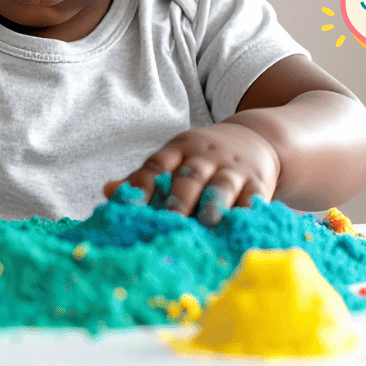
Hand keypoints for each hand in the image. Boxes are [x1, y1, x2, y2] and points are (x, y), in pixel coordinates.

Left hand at [103, 121, 280, 222]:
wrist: (258, 138)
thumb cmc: (204, 158)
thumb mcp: (176, 157)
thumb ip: (145, 178)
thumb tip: (107, 191)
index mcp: (179, 149)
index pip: (156, 165)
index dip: (141, 184)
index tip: (127, 207)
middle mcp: (205, 157)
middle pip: (190, 175)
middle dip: (179, 198)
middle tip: (171, 220)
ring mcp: (232, 169)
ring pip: (222, 185)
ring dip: (214, 203)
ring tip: (208, 221)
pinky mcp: (257, 182)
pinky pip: (253, 197)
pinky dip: (247, 212)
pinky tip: (241, 227)